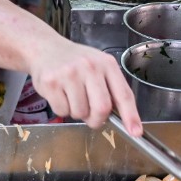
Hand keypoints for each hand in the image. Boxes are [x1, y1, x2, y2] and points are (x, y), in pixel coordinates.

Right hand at [27, 39, 142, 135]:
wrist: (44, 48)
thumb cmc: (75, 61)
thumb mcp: (98, 66)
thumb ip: (110, 88)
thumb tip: (122, 118)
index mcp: (107, 64)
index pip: (124, 94)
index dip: (131, 116)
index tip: (136, 132)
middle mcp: (90, 66)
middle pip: (102, 108)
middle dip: (97, 120)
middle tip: (91, 118)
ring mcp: (69, 74)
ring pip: (80, 113)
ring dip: (77, 113)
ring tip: (71, 97)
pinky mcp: (51, 82)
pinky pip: (62, 111)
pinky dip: (62, 109)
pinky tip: (60, 94)